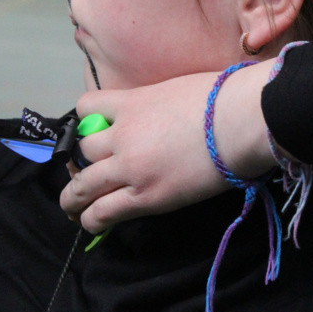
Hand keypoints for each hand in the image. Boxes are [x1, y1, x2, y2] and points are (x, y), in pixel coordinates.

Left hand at [59, 61, 273, 231]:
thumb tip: (159, 116)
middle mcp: (122, 135)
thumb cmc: (222, 98)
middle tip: (82, 175)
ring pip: (82, 185)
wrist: (239, 121)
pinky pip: (104, 211)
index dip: (85, 121)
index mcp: (131, 103)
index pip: (87, 107)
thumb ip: (156, 104)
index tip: (92, 132)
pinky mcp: (146, 196)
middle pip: (82, 150)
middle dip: (78, 164)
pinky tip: (89, 223)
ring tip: (72, 208)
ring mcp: (131, 167)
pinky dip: (91, 219)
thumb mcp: (176, 89)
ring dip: (74, 198)